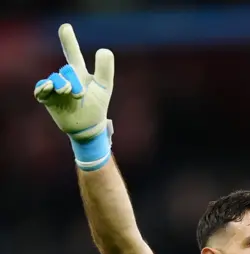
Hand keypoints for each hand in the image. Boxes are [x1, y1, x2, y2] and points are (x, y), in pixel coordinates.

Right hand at [34, 23, 114, 140]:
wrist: (88, 127)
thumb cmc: (97, 106)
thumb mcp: (104, 86)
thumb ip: (105, 69)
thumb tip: (104, 50)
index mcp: (79, 73)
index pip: (73, 54)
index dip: (68, 41)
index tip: (65, 27)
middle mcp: (66, 78)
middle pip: (67, 70)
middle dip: (74, 80)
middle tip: (81, 94)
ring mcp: (56, 87)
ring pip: (55, 79)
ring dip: (62, 85)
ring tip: (69, 92)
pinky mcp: (48, 98)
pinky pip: (41, 89)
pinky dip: (44, 88)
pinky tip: (48, 87)